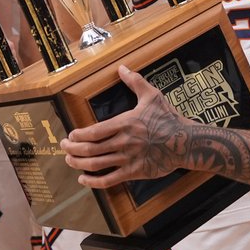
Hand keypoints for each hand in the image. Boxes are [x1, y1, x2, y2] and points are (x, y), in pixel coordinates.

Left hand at [62, 65, 187, 187]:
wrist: (185, 142)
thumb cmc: (168, 118)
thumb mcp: (152, 96)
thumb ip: (135, 82)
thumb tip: (122, 68)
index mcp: (125, 123)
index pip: (95, 131)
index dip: (79, 135)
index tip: (70, 134)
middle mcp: (123, 142)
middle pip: (91, 149)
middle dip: (73, 148)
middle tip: (64, 147)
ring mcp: (128, 159)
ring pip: (96, 164)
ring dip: (79, 163)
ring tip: (69, 160)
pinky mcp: (134, 173)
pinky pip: (109, 180)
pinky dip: (93, 182)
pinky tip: (83, 180)